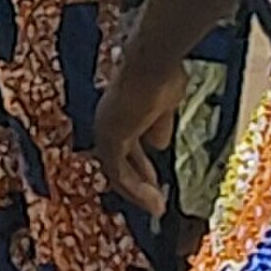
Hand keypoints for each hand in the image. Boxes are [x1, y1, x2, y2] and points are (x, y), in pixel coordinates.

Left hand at [96, 53, 181, 217]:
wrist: (155, 63)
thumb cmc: (161, 72)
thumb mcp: (164, 105)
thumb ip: (158, 125)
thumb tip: (159, 144)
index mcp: (118, 112)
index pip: (126, 146)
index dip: (141, 165)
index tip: (154, 180)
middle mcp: (107, 122)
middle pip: (119, 162)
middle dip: (139, 182)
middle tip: (154, 200)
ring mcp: (106, 130)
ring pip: (118, 172)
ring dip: (138, 192)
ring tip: (157, 207)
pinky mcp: (110, 139)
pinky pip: (119, 173)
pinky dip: (136, 190)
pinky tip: (153, 201)